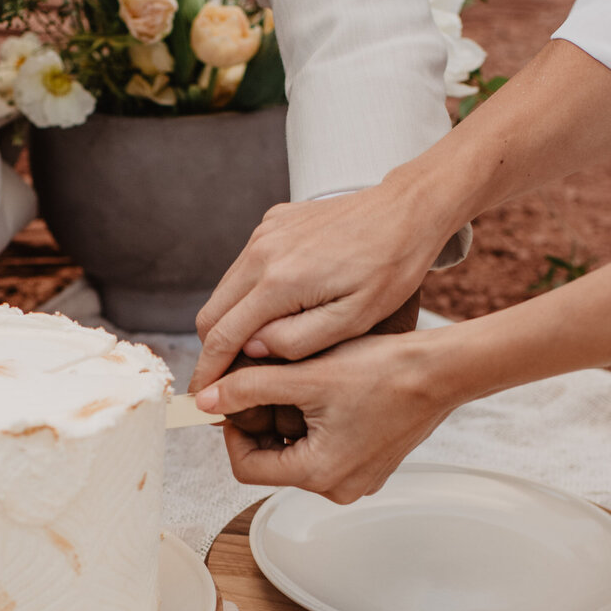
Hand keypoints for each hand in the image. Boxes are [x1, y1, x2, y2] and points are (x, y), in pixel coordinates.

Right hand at [191, 180, 446, 392]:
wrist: (407, 210)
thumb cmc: (390, 268)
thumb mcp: (354, 319)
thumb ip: (297, 341)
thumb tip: (252, 349)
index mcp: (280, 280)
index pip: (223, 336)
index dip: (209, 373)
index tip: (203, 400)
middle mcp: (262, 251)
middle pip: (211, 314)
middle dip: (213, 352)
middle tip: (226, 383)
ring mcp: (264, 232)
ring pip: (225, 291)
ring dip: (230, 323)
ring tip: (253, 353)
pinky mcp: (272, 222)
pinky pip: (244, 267)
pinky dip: (248, 294)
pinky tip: (276, 312)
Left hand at [195, 330, 456, 503]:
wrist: (441, 370)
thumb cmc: (384, 371)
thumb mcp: (306, 376)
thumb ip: (249, 388)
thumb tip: (206, 399)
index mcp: (318, 474)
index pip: (246, 467)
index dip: (232, 430)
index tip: (236, 398)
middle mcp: (338, 488)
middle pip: (272, 461)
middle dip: (263, 423)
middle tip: (267, 384)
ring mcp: (357, 480)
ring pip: (297, 455)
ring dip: (289, 422)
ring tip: (300, 384)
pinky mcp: (370, 466)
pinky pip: (325, 451)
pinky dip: (315, 426)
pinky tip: (326, 394)